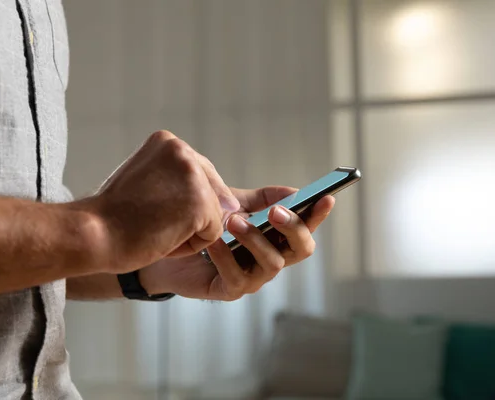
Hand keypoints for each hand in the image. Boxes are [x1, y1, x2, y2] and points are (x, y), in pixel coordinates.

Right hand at [76, 130, 238, 273]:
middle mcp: (183, 150)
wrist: (91, 234)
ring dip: (188, 231)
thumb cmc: (115, 217)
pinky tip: (162, 236)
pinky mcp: (200, 202)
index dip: (179, 203)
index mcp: (167, 141)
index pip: (199, 176)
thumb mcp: (150, 184)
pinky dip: (190, 244)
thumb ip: (186, 186)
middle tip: (149, 218)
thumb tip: (236, 207)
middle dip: (187, 215)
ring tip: (154, 226)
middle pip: (212, 194)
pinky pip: (213, 233)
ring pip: (214, 215)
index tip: (148, 207)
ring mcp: (193, 174)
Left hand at [140, 186, 334, 299]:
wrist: (168, 246)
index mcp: (277, 237)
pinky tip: (212, 239)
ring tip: (234, 222)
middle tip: (275, 212)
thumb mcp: (236, 204)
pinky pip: (236, 277)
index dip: (318, 215)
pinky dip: (226, 256)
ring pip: (272, 263)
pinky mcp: (230, 290)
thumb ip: (264, 198)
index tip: (327, 198)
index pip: (306, 227)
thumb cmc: (208, 223)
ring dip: (256, 240)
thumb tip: (294, 192)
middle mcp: (272, 258)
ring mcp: (253, 277)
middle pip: (301, 249)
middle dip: (293, 228)